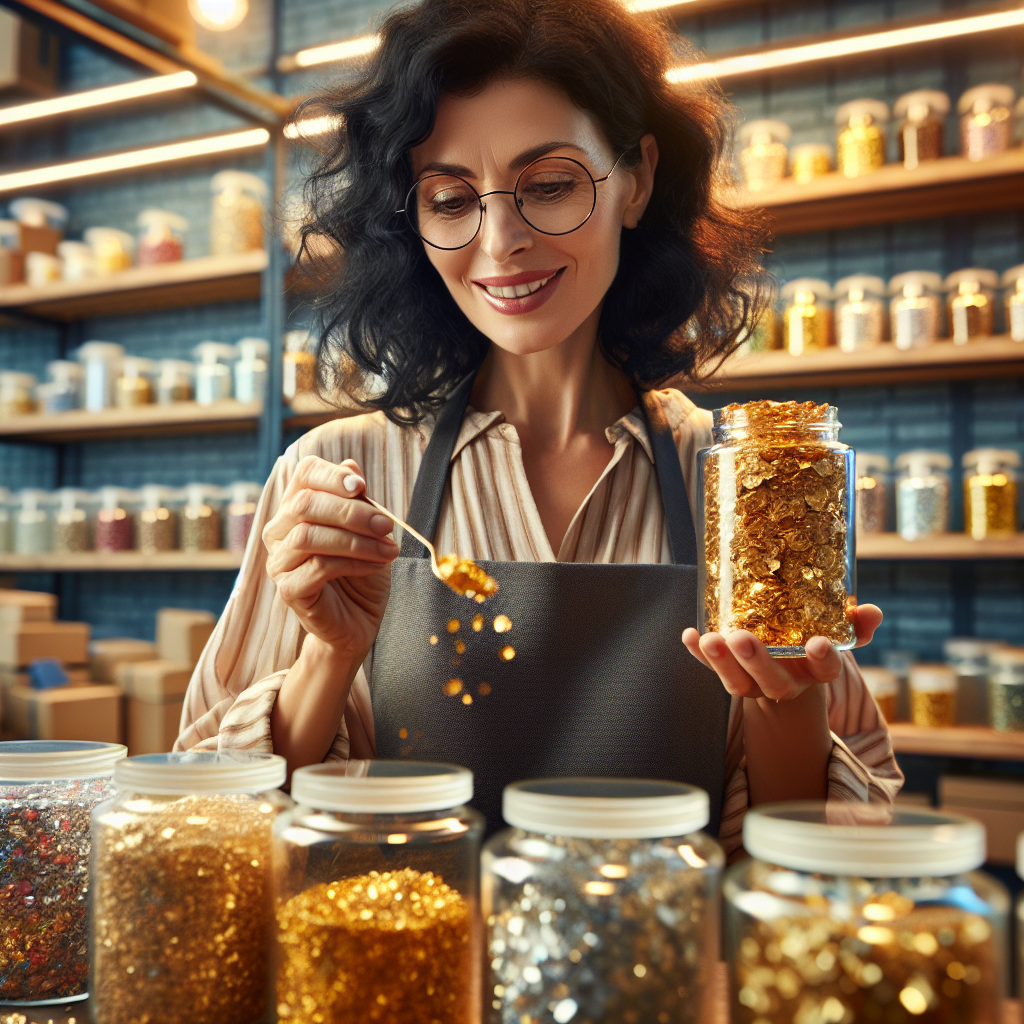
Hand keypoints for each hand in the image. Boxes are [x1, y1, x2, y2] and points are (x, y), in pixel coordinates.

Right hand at [263, 455, 398, 654]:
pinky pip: (317, 568)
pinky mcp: (288, 590)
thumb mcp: (367, 531)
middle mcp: (279, 531)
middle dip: (351, 512)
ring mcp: (279, 562)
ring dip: (356, 541)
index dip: (331, 476)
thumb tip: (351, 464)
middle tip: (386, 524)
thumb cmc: (361, 571)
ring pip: (309, 536)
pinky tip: (375, 565)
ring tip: (389, 549)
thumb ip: (358, 501)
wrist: (359, 620)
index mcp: (296, 508)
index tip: (362, 487)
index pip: (303, 475)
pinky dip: (353, 563)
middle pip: (304, 504)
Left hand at [682, 604, 882, 700]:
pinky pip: (710, 668)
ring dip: (721, 663)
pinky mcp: (729, 674)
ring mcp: (754, 683)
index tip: (819, 644)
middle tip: (742, 639)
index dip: (823, 660)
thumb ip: (855, 623)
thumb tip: (871, 611)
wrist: (786, 664)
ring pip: (737, 683)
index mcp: (816, 672)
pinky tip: (689, 635)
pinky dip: (698, 655)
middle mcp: (785, 682)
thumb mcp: (837, 631)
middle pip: (772, 681)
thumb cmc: (812, 639)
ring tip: (709, 640)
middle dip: (756, 662)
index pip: (825, 671)